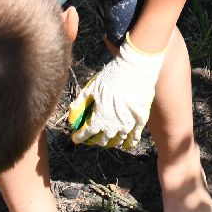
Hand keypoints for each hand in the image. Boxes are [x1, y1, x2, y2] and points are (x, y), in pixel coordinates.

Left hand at [68, 33, 165, 148]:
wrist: (135, 69)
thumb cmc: (111, 77)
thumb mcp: (92, 87)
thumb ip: (80, 103)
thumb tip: (71, 115)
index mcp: (99, 119)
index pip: (86, 133)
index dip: (80, 137)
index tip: (76, 138)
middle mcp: (113, 126)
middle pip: (103, 140)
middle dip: (96, 140)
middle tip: (94, 137)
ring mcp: (128, 125)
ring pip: (118, 140)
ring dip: (112, 141)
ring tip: (110, 140)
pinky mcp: (140, 120)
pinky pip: (135, 136)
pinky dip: (131, 141)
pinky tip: (128, 143)